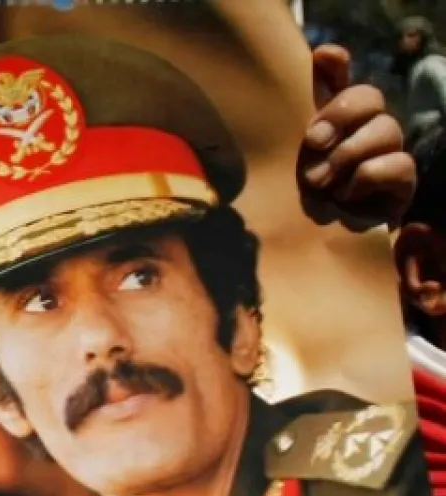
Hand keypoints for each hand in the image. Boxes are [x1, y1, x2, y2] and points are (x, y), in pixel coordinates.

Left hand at [299, 44, 414, 231]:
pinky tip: (344, 197)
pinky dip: (366, 179)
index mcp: (330, 121)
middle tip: (312, 143)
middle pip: (370, 96)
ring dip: (347, 155)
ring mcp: (386, 152)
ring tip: (318, 182)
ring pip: (386, 129)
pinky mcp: (402, 182)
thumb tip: (302, 73)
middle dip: (340, 115)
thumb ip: (286, 123)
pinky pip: (398, 164)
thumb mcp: (281, 166)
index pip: (340, 79)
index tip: (323, 58)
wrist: (313, 249)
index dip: (334, 65)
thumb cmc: (294, 203)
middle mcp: (362, 129)